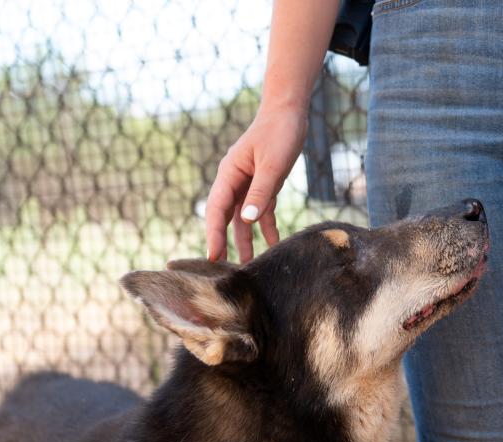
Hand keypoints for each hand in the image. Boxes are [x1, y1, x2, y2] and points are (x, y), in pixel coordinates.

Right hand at [205, 106, 307, 261]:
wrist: (290, 111)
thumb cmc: (279, 132)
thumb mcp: (272, 164)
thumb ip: (260, 192)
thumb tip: (246, 220)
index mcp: (229, 174)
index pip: (216, 209)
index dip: (213, 234)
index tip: (212, 256)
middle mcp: (235, 180)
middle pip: (226, 216)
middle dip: (225, 241)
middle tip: (224, 270)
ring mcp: (249, 183)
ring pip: (243, 217)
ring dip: (246, 239)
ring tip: (249, 264)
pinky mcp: (264, 184)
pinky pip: (262, 211)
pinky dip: (267, 227)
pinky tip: (273, 244)